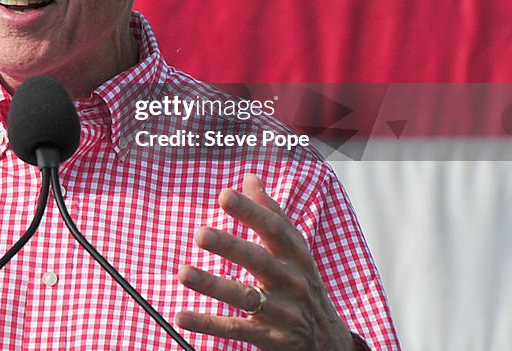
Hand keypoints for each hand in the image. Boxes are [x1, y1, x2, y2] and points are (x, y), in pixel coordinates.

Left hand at [175, 174, 352, 350]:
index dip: (251, 211)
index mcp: (296, 255)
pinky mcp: (270, 338)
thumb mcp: (295, 250)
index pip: (274, 228)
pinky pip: (235, 329)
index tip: (224, 195)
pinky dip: (207, 323)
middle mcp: (291, 281)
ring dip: (212, 285)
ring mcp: (282, 311)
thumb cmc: (302, 285)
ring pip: (245, 296)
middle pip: (259, 261)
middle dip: (230, 246)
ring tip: (183, 273)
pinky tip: (182, 315)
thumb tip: (250, 177)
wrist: (329, 342)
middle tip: (200, 234)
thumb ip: (272, 213)